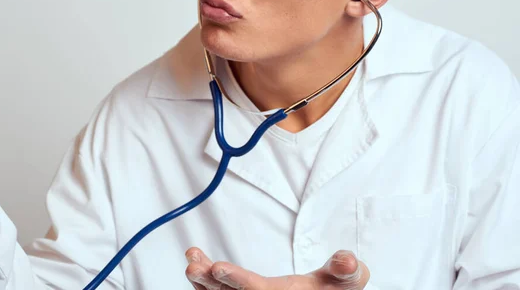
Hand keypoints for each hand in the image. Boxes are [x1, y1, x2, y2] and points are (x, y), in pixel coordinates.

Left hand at [185, 247, 369, 289]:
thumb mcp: (348, 282)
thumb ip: (347, 271)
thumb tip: (347, 261)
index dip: (237, 279)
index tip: (217, 267)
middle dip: (210, 281)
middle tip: (193, 266)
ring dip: (203, 279)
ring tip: (191, 258)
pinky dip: (206, 280)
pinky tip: (196, 263)